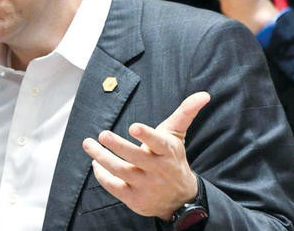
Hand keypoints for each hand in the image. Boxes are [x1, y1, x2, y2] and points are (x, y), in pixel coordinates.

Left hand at [82, 91, 210, 219]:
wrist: (179, 198)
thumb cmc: (172, 158)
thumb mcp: (177, 135)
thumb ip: (185, 113)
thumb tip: (204, 94)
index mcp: (167, 151)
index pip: (158, 142)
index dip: (146, 135)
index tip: (134, 127)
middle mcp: (158, 170)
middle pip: (134, 157)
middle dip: (117, 145)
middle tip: (102, 135)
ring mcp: (146, 185)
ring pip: (120, 170)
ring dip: (101, 157)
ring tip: (89, 144)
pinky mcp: (135, 199)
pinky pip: (114, 186)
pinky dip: (102, 175)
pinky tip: (96, 163)